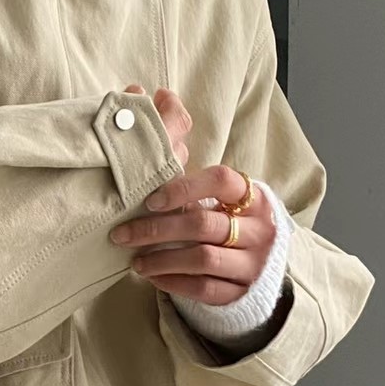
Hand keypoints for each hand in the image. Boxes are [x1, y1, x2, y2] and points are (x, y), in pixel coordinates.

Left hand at [110, 85, 275, 305]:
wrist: (262, 269)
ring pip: (202, 258)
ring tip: (134, 260)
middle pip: (203, 223)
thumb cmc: (229, 219)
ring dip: (161, 259)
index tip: (150, 197)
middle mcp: (259, 227)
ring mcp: (253, 262)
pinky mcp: (242, 293)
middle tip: (121, 234)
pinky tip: (153, 278)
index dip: (183, 187)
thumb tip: (156, 92)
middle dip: (156, 229)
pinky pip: (204, 289)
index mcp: (252, 195)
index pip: (221, 179)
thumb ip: (188, 149)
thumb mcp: (219, 190)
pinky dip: (174, 283)